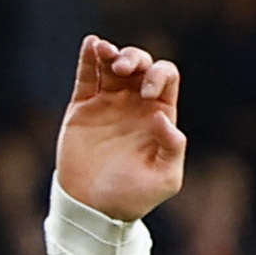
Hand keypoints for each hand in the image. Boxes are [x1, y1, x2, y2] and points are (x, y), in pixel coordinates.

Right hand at [55, 36, 187, 222]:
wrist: (93, 210)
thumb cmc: (132, 198)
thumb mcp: (164, 179)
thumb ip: (173, 148)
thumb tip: (162, 116)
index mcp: (159, 115)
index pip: (166, 77)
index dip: (159, 75)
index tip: (148, 95)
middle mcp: (135, 104)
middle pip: (140, 64)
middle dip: (134, 58)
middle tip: (124, 71)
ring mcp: (108, 103)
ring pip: (112, 65)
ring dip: (112, 53)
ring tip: (105, 52)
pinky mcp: (82, 108)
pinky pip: (86, 76)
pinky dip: (88, 57)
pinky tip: (92, 44)